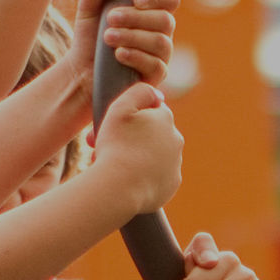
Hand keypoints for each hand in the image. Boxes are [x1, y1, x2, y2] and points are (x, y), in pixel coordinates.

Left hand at [66, 0, 181, 87]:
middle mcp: (161, 32)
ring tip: (108, 37)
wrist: (82, 70)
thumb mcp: (87, 8)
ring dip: (133, 36)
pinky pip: (157, 65)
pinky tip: (118, 54)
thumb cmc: (90, 37)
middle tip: (111, 18)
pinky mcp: (155, 75)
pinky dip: (137, 56)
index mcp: (151, 11)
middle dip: (136, 18)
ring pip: (161, 42)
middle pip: (165, 20)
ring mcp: (161, 55)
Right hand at [90, 83, 182, 210]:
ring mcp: (175, 164)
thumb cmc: (116, 146)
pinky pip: (155, 176)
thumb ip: (140, 91)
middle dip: (129, 139)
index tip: (111, 127)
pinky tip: (125, 179)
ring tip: (111, 165)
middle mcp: (176, 140)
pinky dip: (142, 176)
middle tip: (104, 146)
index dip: (128, 118)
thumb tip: (157, 94)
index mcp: (165, 119)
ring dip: (134, 158)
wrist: (120, 188)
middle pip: (149, 135)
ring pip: (151, 156)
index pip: (148, 112)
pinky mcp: (171, 184)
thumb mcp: (121, 108)